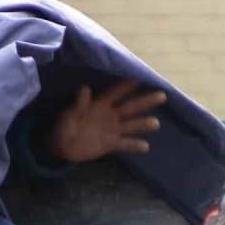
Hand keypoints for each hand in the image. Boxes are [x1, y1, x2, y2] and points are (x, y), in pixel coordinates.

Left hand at [50, 80, 166, 162]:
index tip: (141, 77)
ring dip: (143, 124)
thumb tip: (84, 89)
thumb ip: (79, 104)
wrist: (62, 146)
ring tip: (156, 123)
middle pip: (130, 107)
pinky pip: (125, 144)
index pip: (115, 93)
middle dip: (145, 101)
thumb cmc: (64, 126)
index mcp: (100, 104)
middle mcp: (110, 115)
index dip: (127, 85)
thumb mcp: (69, 115)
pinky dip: (134, 145)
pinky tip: (146, 147)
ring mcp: (112, 130)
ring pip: (131, 125)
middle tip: (162, 95)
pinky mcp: (111, 144)